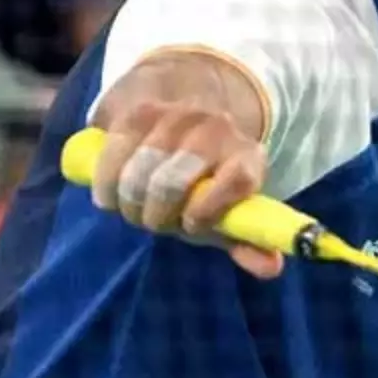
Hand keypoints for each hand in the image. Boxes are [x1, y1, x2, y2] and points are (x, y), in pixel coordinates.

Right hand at [91, 101, 283, 278]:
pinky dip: (107, 183)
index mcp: (248, 157)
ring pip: (139, 170)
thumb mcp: (229, 212)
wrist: (189, 121)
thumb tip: (271, 268)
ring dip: (129, 201)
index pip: (237, 181)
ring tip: (133, 208)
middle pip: (173, 181)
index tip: (189, 225)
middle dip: (155, 214)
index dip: (207, 211)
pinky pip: (113, 152)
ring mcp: (178, 114)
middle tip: (153, 223)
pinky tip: (111, 195)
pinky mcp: (138, 110)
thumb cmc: (207, 183)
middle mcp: (217, 129)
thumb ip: (248, 241)